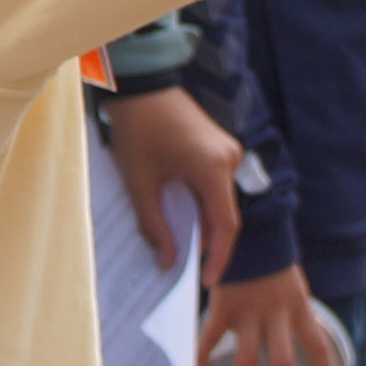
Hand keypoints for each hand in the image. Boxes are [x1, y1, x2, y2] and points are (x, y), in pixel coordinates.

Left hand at [104, 86, 243, 288]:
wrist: (140, 82)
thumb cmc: (137, 127)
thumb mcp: (139, 182)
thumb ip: (154, 225)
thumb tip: (167, 261)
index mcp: (213, 167)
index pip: (226, 226)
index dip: (218, 258)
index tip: (206, 283)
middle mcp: (228, 159)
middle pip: (224, 214)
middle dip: (207, 245)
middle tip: (187, 271)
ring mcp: (226, 151)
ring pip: (219, 200)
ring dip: (202, 224)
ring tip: (180, 247)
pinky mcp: (218, 147)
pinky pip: (214, 185)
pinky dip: (200, 205)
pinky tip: (181, 218)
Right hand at [195, 264, 340, 365]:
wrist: (250, 233)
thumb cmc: (273, 263)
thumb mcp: (295, 288)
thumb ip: (298, 313)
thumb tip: (312, 335)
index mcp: (298, 309)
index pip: (317, 346)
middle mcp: (275, 316)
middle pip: (282, 362)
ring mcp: (248, 313)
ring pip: (246, 357)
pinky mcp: (223, 307)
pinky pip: (210, 336)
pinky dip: (202, 355)